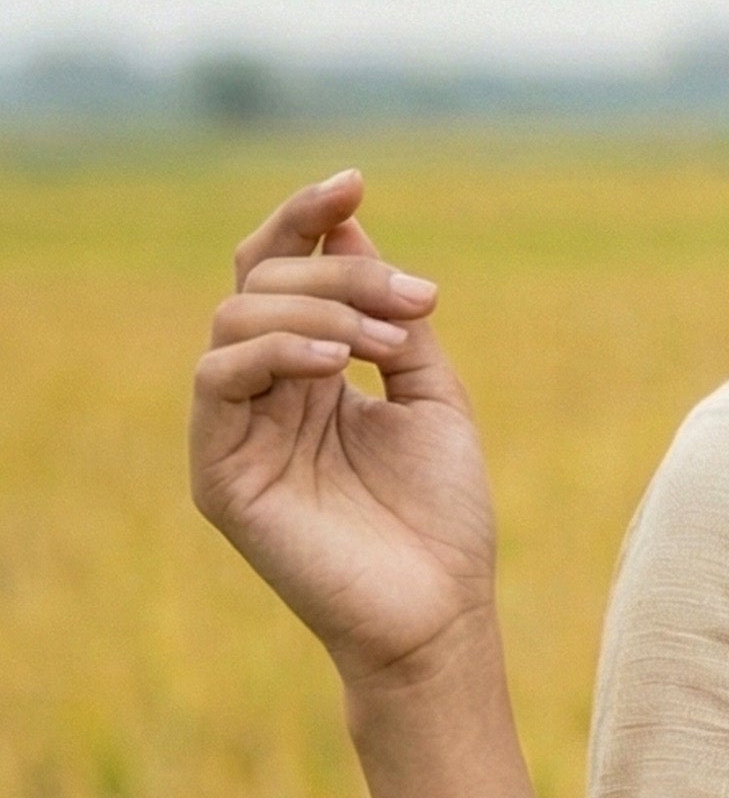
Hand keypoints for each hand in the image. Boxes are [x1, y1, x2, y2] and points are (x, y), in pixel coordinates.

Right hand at [190, 168, 496, 683]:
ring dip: (317, 308)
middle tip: (416, 302)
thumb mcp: (432, 393)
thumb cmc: (443, 517)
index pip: (280, 270)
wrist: (442, 614)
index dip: (306, 219)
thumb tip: (350, 227)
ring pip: (235, 317)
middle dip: (339, 272)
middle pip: (258, 280)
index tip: (354, 183)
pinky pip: (217, 379)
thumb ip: (389, 315)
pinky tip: (334, 363)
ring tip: (386, 342)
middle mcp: (264, 393)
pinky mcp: (218, 473)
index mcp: (308, 371)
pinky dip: (274, 350)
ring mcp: (235, 431)